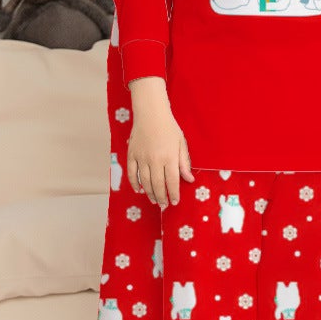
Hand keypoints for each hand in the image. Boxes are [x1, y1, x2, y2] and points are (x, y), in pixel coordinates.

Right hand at [126, 78, 191, 206]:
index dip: (174, 193)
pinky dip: (135, 183)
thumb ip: (184, 162)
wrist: (151, 114)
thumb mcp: (181, 143)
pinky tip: (139, 190)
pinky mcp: (131, 155)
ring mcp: (141, 158)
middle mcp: (155, 160)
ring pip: (145, 181)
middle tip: (164, 205)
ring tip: (154, 200)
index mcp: (169, 157)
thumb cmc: (169, 128)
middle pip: (157, 184)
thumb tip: (189, 179)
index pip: (172, 181)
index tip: (175, 202)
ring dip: (150, 193)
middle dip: (162, 197)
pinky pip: (132, 173)